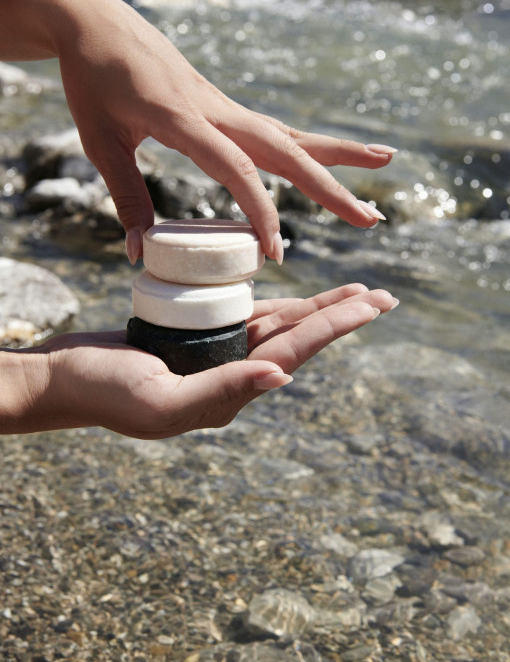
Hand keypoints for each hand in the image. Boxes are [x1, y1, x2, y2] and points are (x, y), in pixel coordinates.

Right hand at [19, 284, 396, 438]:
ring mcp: (215, 356)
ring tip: (353, 295)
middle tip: (383, 298)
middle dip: (340, 317)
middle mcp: (231, 375)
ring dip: (316, 309)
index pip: (293, 353)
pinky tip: (296, 300)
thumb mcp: (162, 400)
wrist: (66, 379)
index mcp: (229, 395)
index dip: (333, 326)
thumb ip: (221, 391)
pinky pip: (245, 318)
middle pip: (297, 338)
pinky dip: (275, 306)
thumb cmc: (105, 393)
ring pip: (278, 326)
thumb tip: (282, 378)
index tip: (371, 305)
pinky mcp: (198, 338)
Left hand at [53, 0, 394, 261]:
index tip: (275, 252)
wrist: (96, 21)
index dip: (260, 211)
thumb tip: (137, 253)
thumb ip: (125, 195)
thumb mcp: (100, 140)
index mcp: (183, 118)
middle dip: (330, 187)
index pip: (236, 169)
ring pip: (291, 134)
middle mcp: (216, 109)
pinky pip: (276, 130)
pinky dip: (308, 145)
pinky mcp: (226, 107)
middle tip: (371, 218)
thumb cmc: (92, 79)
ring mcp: (226, 106)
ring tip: (384, 161)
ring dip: (338, 153)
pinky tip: (328, 157)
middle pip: (285, 149)